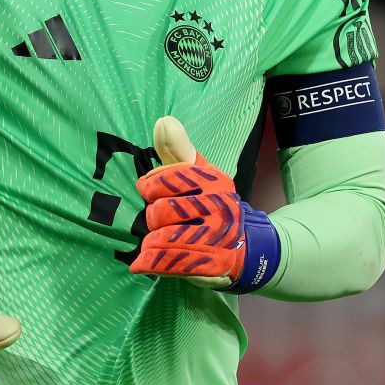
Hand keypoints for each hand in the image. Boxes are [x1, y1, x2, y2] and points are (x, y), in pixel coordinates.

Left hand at [128, 117, 280, 291]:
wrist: (244, 246)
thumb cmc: (209, 204)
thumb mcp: (197, 173)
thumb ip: (176, 149)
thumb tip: (164, 120)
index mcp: (214, 180)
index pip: (167, 178)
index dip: (151, 186)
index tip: (151, 190)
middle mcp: (218, 206)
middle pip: (161, 210)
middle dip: (153, 217)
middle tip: (161, 220)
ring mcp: (217, 237)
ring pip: (163, 238)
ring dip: (152, 242)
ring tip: (155, 241)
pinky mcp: (212, 263)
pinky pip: (172, 262)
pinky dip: (152, 263)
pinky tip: (141, 263)